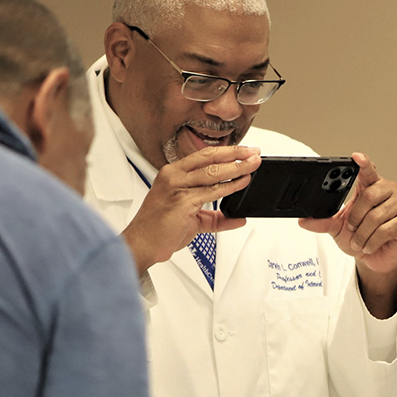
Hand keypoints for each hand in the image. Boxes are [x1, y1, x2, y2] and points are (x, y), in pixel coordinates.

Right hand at [120, 146, 256, 274]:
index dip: (226, 152)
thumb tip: (237, 218)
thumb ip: (216, 217)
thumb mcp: (193, 219)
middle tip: (255, 153)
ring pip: (212, 172)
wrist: (142, 244)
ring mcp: (176, 188)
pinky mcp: (181, 202)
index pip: (203, 156)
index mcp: (173, 174)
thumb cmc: (159, 229)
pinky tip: (241, 184)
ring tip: (252, 166)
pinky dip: (229, 187)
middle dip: (235, 155)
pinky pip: (211, 191)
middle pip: (209, 158)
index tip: (245, 151)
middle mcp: (173, 176)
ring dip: (236, 168)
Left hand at [299, 152, 396, 275]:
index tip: (356, 157)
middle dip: (355, 217)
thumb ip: (323, 222)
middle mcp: (388, 191)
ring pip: (376, 216)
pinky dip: (372, 242)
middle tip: (351, 228)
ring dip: (362, 234)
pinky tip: (369, 246)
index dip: (363, 163)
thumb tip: (303, 221)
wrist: (375, 258)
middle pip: (369, 196)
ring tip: (359, 242)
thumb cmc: (361, 237)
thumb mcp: (337, 228)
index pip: (368, 170)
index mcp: (371, 185)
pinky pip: (386, 230)